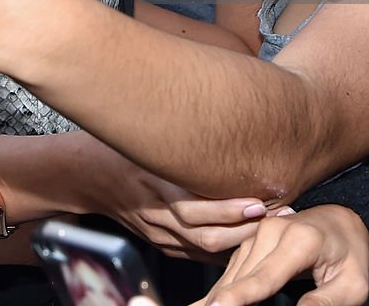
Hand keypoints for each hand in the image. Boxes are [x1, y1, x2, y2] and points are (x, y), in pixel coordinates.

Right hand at [84, 142, 265, 260]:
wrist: (88, 175)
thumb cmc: (120, 146)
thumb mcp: (147, 133)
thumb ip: (183, 132)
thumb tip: (224, 115)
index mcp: (154, 184)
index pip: (196, 208)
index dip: (230, 208)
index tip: (260, 200)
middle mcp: (157, 215)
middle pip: (206, 234)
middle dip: (246, 228)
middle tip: (280, 215)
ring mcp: (158, 233)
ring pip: (204, 248)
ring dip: (241, 241)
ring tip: (273, 227)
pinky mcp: (160, 243)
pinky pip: (196, 253)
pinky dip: (223, 251)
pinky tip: (247, 242)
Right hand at [186, 206, 368, 305]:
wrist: (339, 220)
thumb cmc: (348, 254)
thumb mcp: (352, 284)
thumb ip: (325, 302)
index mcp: (300, 241)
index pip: (265, 277)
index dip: (240, 296)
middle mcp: (272, 232)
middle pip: (241, 277)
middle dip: (222, 301)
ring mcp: (256, 234)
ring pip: (229, 275)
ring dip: (214, 298)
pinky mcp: (248, 242)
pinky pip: (229, 271)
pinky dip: (216, 291)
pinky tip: (203, 304)